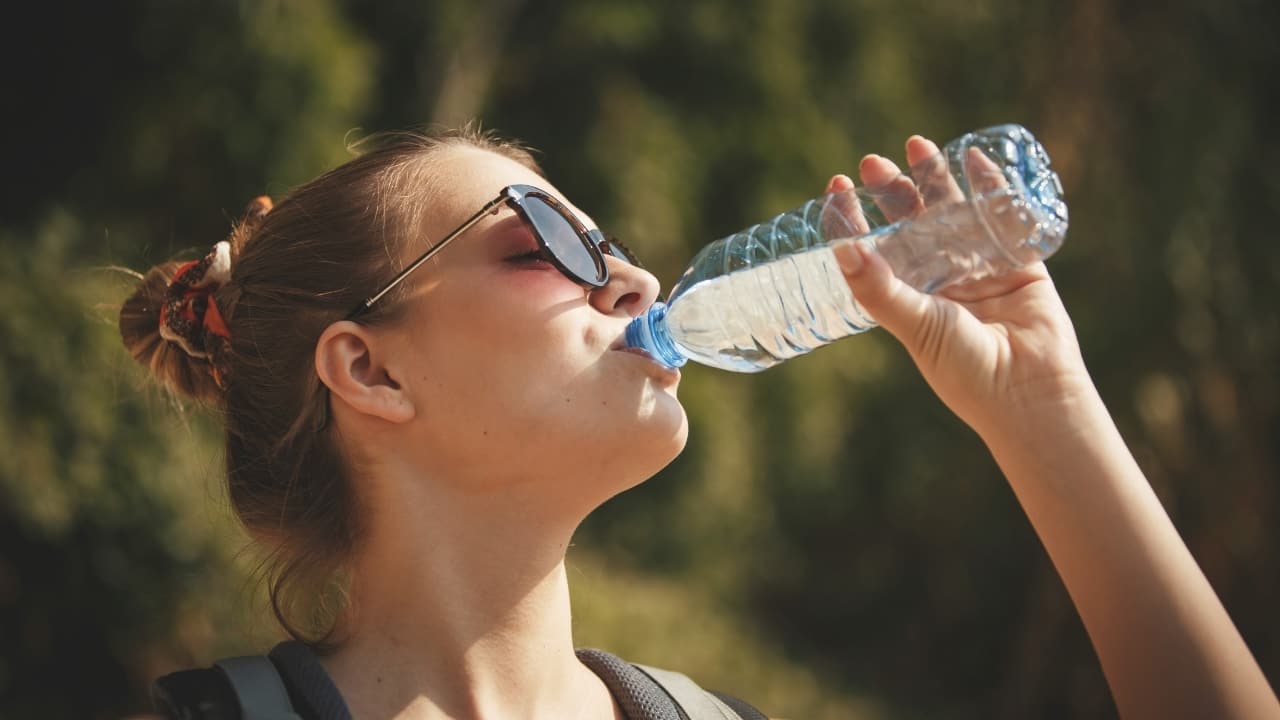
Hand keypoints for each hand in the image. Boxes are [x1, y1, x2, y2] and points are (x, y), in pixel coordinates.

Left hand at [829, 136, 1092, 439]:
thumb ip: (879, 289)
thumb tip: (840, 249)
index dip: (854, 218)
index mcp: (907, 296)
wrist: (1028, 390)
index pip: (873, 248)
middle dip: (892, 191)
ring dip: (935, 179)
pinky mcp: (1018, 261)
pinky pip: (1003, 216)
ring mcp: (978, 267)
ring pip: (953, 212)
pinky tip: (975, 158)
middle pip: (911, 222)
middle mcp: (939, 279)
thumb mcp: (915, 324)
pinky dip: (991, 186)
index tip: (838, 186)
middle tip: (872, 162)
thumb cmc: (964, 368)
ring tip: (916, 145)